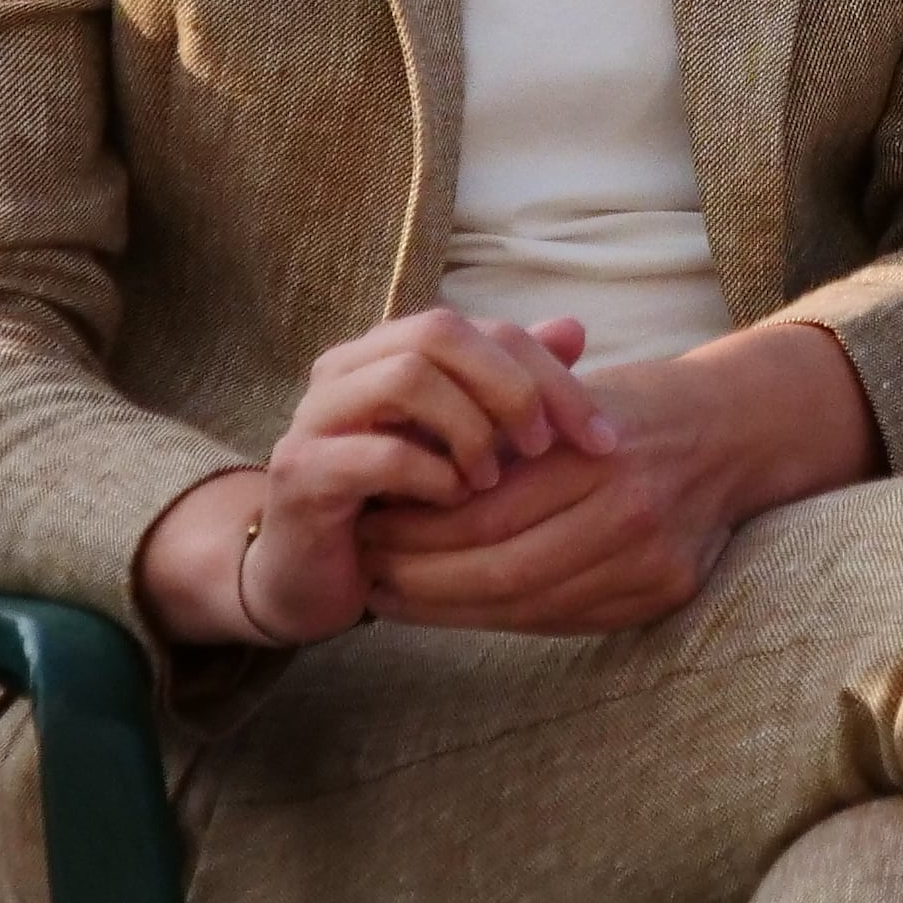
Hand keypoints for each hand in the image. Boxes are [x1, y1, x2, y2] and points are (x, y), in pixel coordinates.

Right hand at [225, 308, 615, 646]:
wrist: (315, 575)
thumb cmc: (400, 503)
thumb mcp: (469, 440)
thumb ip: (513, 385)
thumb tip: (573, 328)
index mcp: (391, 350)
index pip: (482, 328)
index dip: (550, 372)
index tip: (601, 436)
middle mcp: (348, 369)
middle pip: (440, 333)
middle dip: (511, 388)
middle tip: (545, 447)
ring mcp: (316, 416)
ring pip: (406, 378)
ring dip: (469, 430)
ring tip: (490, 481)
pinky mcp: (301, 472)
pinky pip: (375, 454)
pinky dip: (429, 477)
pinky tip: (451, 504)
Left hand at [355, 318, 874, 636]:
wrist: (735, 430)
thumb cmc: (633, 407)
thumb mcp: (564, 398)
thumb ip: (495, 438)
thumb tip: (397, 478)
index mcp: (596, 456)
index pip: (483, 514)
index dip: (415, 531)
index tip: (366, 526)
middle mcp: (630, 514)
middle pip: (498, 570)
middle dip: (420, 579)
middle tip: (367, 571)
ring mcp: (650, 563)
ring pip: (526, 606)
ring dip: (448, 608)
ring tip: (395, 595)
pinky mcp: (661, 596)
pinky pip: (562, 619)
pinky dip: (499, 617)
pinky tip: (458, 606)